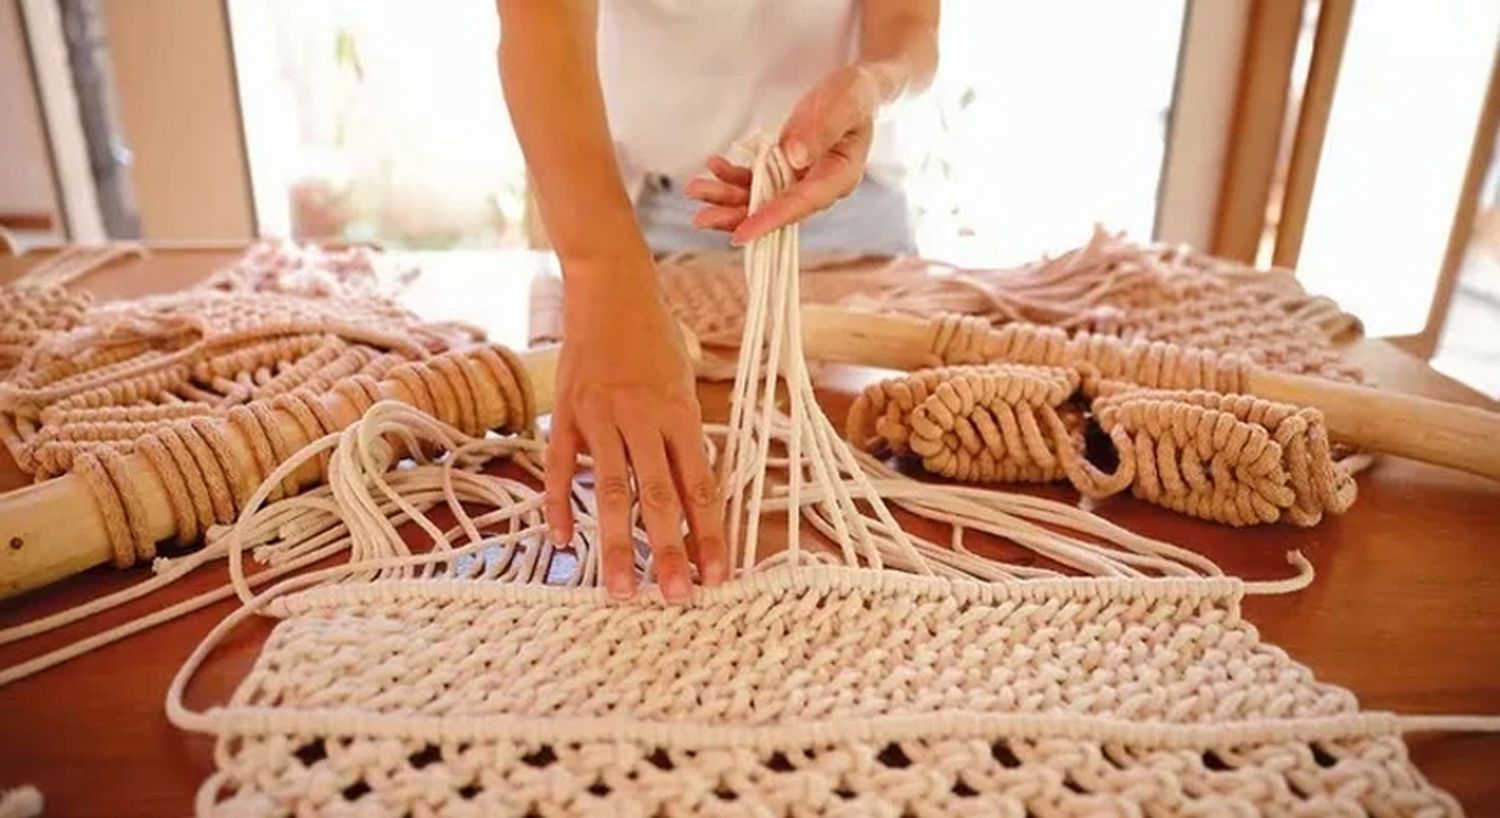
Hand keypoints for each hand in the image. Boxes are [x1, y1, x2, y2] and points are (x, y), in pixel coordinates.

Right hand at [545, 262, 727, 601]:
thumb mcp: (685, 379)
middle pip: (658, 497)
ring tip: (621, 590)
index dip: (710, 534)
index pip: (700, 486)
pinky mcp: (566, 414)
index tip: (718, 576)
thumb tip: (693, 488)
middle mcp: (641, 418)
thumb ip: (685, 434)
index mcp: (680, 412)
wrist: (609, 287)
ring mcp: (599, 417)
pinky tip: (565, 544)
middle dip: (668, 552)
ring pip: (610, 492)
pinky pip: (562, 469)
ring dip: (616, 545)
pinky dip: (561, 507)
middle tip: (676, 597)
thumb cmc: (655, 334)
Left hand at [686, 63, 880, 244]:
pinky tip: (714, 165)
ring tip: (695, 189)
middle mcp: (818, 187)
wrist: (856, 90)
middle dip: (736, 215)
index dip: (770, 220)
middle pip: (774, 210)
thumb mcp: (844, 102)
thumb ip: (822, 129)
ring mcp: (800, 180)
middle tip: (701, 219)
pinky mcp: (786, 169)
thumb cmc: (854, 94)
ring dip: (727, 197)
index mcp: (839, 177)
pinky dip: (733, 176)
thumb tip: (794, 157)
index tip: (741, 234)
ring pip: (760, 198)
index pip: (801, 204)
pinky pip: (756, 180)